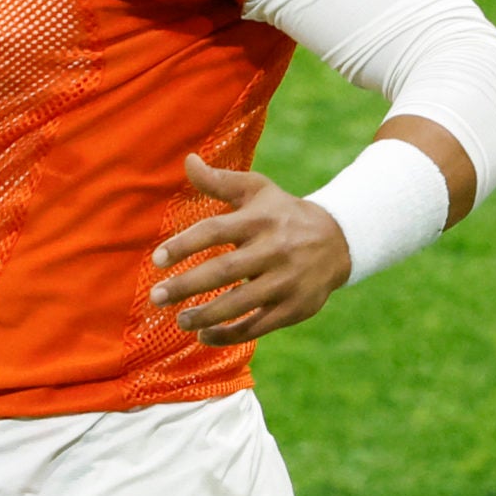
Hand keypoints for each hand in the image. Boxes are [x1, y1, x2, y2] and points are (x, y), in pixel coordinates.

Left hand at [149, 155, 351, 346]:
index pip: (215, 231)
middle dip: (187, 285)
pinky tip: (204, 336)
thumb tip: (188, 160)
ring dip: (206, 315)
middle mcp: (274, 250)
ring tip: (179, 320)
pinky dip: (230, 335)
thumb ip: (220, 181)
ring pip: (241, 303)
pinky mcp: (295, 307)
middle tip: (156, 296)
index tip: (157, 260)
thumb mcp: (257, 190)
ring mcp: (287, 281)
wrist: (339, 240)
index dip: (184, 245)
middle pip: (224, 270)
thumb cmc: (282, 213)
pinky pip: (258, 326)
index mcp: (259, 220)